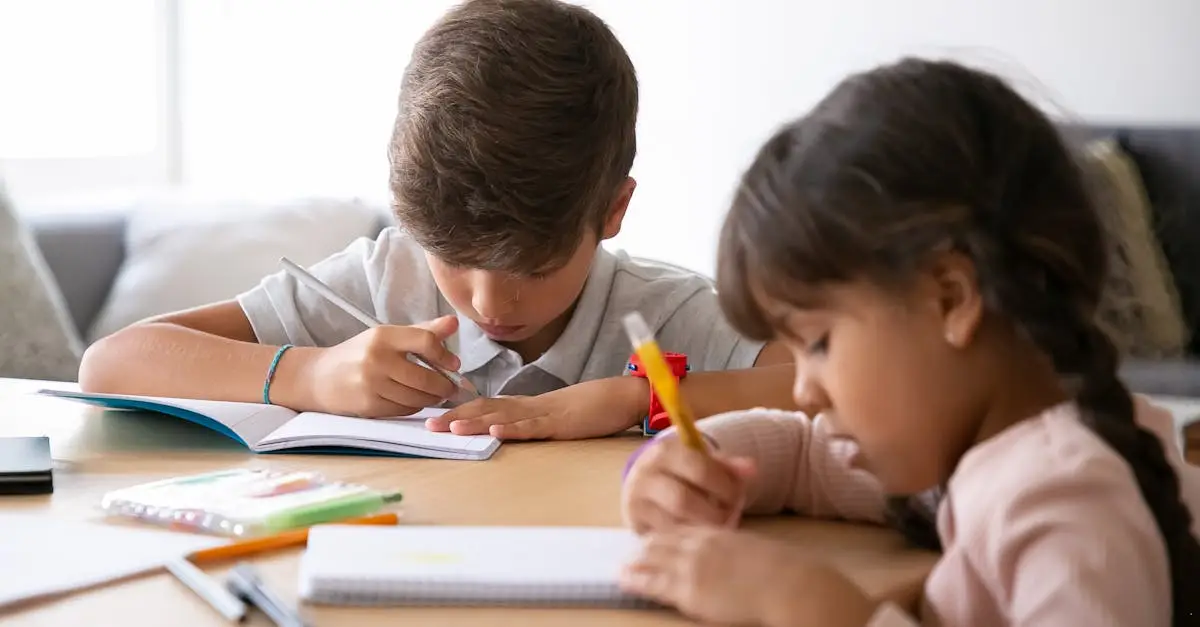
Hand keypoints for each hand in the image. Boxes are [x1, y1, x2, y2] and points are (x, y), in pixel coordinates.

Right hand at [303, 315, 461, 416]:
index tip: (454, 364)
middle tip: (451, 387)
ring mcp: (372, 384)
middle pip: (426, 376)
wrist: (320, 377)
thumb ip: (422, 331)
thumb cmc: (359, 354)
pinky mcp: (369, 405)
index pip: (425, 341)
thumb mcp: (387, 336)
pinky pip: (404, 410)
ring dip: (432, 398)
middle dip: (444, 385)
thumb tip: (454, 323)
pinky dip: (415, 406)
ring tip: (436, 395)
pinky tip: (415, 400)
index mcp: (383, 336)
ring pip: (417, 397)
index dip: (445, 355)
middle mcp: (377, 358)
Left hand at [424, 377, 643, 439]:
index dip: (458, 412)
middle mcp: (528, 407)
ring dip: (477, 422)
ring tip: (451, 427)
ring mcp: (544, 413)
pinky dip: (515, 428)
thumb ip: (529, 422)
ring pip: (505, 416)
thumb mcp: (552, 418)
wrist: (619, 396)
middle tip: (427, 425)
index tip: (432, 420)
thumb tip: (504, 429)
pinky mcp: (561, 423)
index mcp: (524, 406)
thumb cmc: (588, 408)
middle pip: (486, 409)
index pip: (485, 407)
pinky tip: (497, 430)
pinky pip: (535, 426)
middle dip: (456, 417)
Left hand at [620, 527, 878, 626]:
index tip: (652, 539)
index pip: (681, 530)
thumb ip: (735, 549)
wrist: (788, 583)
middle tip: (630, 552)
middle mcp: (700, 545)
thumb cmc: (782, 570)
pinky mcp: (690, 590)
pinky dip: (637, 580)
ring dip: (636, 562)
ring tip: (621, 566)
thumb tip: (731, 558)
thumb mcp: (753, 549)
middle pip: (662, 542)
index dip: (664, 535)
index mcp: (717, 533)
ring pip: (653, 559)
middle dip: (644, 547)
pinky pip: (655, 583)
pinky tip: (624, 579)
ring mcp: (693, 567)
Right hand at [621, 435, 755, 533]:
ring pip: (674, 523)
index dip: (724, 486)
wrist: (646, 483)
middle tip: (729, 516)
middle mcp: (645, 474)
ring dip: (703, 529)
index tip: (737, 495)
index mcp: (665, 451)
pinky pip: (667, 538)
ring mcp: (637, 501)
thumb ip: (727, 466)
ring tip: (719, 526)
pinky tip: (702, 536)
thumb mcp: (702, 460)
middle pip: (684, 501)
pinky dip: (689, 539)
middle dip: (713, 513)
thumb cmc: (682, 471)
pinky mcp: (635, 524)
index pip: (700, 469)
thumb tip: (752, 469)